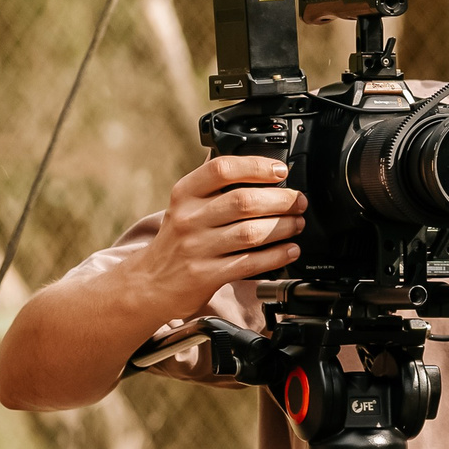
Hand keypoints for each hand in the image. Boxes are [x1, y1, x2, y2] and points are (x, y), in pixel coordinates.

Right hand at [138, 155, 307, 315]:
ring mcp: (197, 248)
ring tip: (297, 224)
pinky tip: (290, 250)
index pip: (222, 169)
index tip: (280, 171)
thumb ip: (212, 186)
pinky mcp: (206, 275)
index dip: (256, 167)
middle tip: (298, 201)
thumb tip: (255, 165)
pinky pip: (250, 263)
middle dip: (280, 200)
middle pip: (243, 202)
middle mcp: (188, 219)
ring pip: (250, 233)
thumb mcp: (184, 206)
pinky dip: (276, 256)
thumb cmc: (176, 241)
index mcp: (184, 194)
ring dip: (283, 227)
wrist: (150, 283)